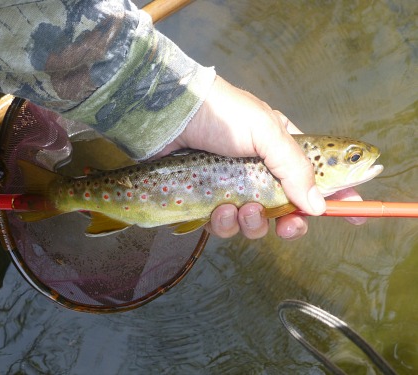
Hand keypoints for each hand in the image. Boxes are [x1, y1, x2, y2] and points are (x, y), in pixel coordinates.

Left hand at [157, 76, 364, 239]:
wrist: (172, 117)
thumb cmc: (223, 115)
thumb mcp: (267, 133)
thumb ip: (295, 169)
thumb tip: (320, 207)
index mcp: (282, 150)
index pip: (317, 177)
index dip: (338, 197)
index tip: (354, 214)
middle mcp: (260, 171)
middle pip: (288, 210)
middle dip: (291, 223)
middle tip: (288, 225)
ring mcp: (234, 187)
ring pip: (256, 222)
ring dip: (253, 223)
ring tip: (243, 209)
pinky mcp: (209, 200)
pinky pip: (225, 225)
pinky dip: (225, 223)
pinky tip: (219, 210)